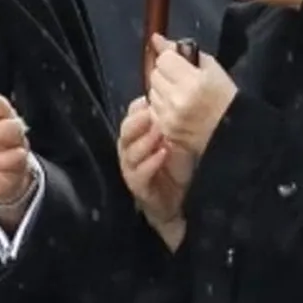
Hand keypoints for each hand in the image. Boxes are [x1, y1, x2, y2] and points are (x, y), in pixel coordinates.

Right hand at [118, 96, 194, 229]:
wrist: (177, 203)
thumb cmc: (175, 168)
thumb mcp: (175, 140)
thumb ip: (169, 122)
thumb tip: (170, 99)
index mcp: (136, 137)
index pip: (130, 117)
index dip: (137, 108)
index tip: (149, 99)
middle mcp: (129, 151)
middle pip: (125, 132)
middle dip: (137, 122)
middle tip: (151, 114)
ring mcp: (131, 170)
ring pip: (130, 152)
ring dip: (145, 141)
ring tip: (159, 132)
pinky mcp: (138, 188)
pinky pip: (139, 174)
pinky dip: (150, 163)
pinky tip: (162, 154)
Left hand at [148, 34, 237, 155]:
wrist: (233, 133)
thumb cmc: (225, 97)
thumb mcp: (211, 68)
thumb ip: (182, 51)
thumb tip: (156, 38)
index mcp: (192, 82)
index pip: (164, 59)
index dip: (170, 59)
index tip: (180, 64)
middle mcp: (177, 100)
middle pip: (155, 75)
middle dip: (165, 74)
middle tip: (181, 80)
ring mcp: (169, 117)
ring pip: (151, 92)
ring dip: (161, 90)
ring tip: (180, 96)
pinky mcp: (165, 130)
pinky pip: (152, 110)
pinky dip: (161, 107)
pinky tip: (176, 109)